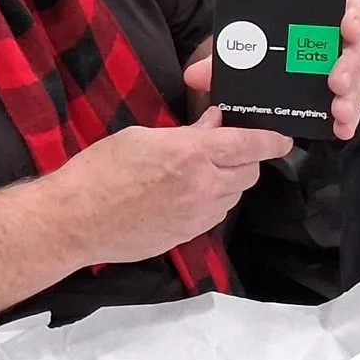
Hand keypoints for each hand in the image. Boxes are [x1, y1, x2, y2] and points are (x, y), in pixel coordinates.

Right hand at [49, 111, 292, 267]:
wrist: (77, 220)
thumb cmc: (100, 171)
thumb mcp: (142, 137)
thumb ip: (186, 133)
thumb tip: (214, 124)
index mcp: (191, 154)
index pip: (250, 145)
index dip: (272, 140)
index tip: (283, 138)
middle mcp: (202, 186)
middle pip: (249, 173)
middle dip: (246, 159)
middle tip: (228, 149)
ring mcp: (197, 215)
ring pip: (234, 196)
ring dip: (229, 181)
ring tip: (201, 172)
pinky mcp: (187, 235)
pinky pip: (215, 214)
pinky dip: (213, 200)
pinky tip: (188, 194)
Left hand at [184, 0, 359, 135]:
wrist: (262, 67)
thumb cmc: (261, 47)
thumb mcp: (244, 48)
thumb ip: (223, 59)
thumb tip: (195, 75)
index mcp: (322, 13)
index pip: (349, 4)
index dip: (354, 13)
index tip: (346, 25)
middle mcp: (342, 38)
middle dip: (351, 63)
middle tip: (336, 80)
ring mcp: (348, 66)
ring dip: (354, 94)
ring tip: (338, 109)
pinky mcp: (346, 93)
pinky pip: (356, 103)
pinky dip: (351, 117)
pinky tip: (341, 129)